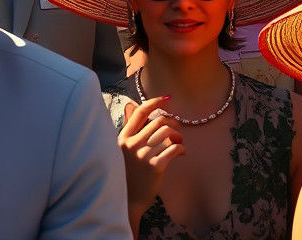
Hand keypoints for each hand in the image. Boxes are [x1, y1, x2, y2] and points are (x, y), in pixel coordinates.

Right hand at [118, 97, 184, 219]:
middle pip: (159, 121)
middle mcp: (132, 145)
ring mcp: (143, 155)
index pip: (140, 112)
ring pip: (168, 134)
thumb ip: (128, 129)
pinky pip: (174, 148)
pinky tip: (181, 152)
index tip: (168, 98)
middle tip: (176, 130)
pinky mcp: (155, 167)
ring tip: (178, 143)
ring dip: (178, 136)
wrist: (126, 204)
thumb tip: (130, 105)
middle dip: (172, 123)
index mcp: (123, 139)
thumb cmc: (125, 175)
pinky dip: (181, 148)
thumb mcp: (120, 150)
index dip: (155, 102)